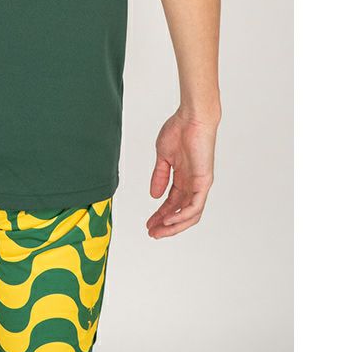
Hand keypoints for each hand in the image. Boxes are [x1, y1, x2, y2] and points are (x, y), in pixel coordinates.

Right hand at [146, 109, 217, 238]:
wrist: (191, 118)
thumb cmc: (179, 130)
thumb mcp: (163, 157)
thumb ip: (159, 176)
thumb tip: (153, 195)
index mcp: (183, 178)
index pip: (171, 202)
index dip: (159, 214)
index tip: (148, 223)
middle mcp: (192, 184)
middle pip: (180, 212)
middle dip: (165, 225)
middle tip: (152, 233)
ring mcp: (199, 184)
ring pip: (190, 214)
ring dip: (174, 225)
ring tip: (159, 231)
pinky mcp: (204, 182)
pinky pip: (195, 206)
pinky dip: (182, 216)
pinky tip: (170, 220)